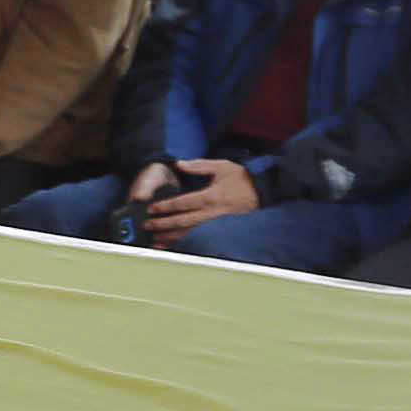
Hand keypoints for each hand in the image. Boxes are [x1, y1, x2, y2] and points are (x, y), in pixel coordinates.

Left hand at [139, 161, 262, 244]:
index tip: (151, 209)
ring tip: (155, 241)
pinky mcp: (220, 229)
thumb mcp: (222, 166)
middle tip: (147, 226)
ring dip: (172, 238)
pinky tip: (174, 247)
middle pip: (184, 222)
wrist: (263, 191)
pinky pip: (200, 237)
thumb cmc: (241, 177)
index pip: (183, 203)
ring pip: (191, 233)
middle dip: (163, 225)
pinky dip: (186, 243)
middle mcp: (213, 213)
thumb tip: (179, 164)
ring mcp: (217, 223)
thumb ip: (199, 165)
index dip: (166, 206)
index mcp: (211, 196)